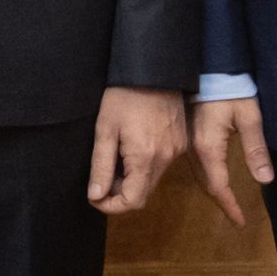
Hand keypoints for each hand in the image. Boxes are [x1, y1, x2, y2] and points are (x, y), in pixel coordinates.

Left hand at [88, 86, 187, 213]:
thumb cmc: (124, 96)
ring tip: (115, 159)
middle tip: (101, 177)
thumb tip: (96, 195)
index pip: (132, 201)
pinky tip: (131, 148)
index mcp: (146, 157)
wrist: (153, 69)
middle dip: (119, 193)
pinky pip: (161, 165)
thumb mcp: (105, 130)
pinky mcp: (181, 142)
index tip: (95, 196)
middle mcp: (166, 158)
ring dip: (132, 179)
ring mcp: (176, 150)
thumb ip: (101, 166)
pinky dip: (144, 166)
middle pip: (143, 193)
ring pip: (152, 180)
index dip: (111, 206)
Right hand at [189, 97, 272, 226]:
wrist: (210, 65)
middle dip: (221, 202)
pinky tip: (213, 177)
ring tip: (227, 201)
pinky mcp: (187, 133)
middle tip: (236, 216)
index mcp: (208, 147)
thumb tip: (265, 179)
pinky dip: (206, 177)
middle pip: (206, 184)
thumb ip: (256, 150)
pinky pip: (195, 164)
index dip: (230, 206)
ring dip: (213, 190)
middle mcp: (193, 149)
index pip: (219, 186)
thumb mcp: (249, 117)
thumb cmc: (231, 88)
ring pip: (198, 175)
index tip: (240, 222)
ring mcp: (187, 141)